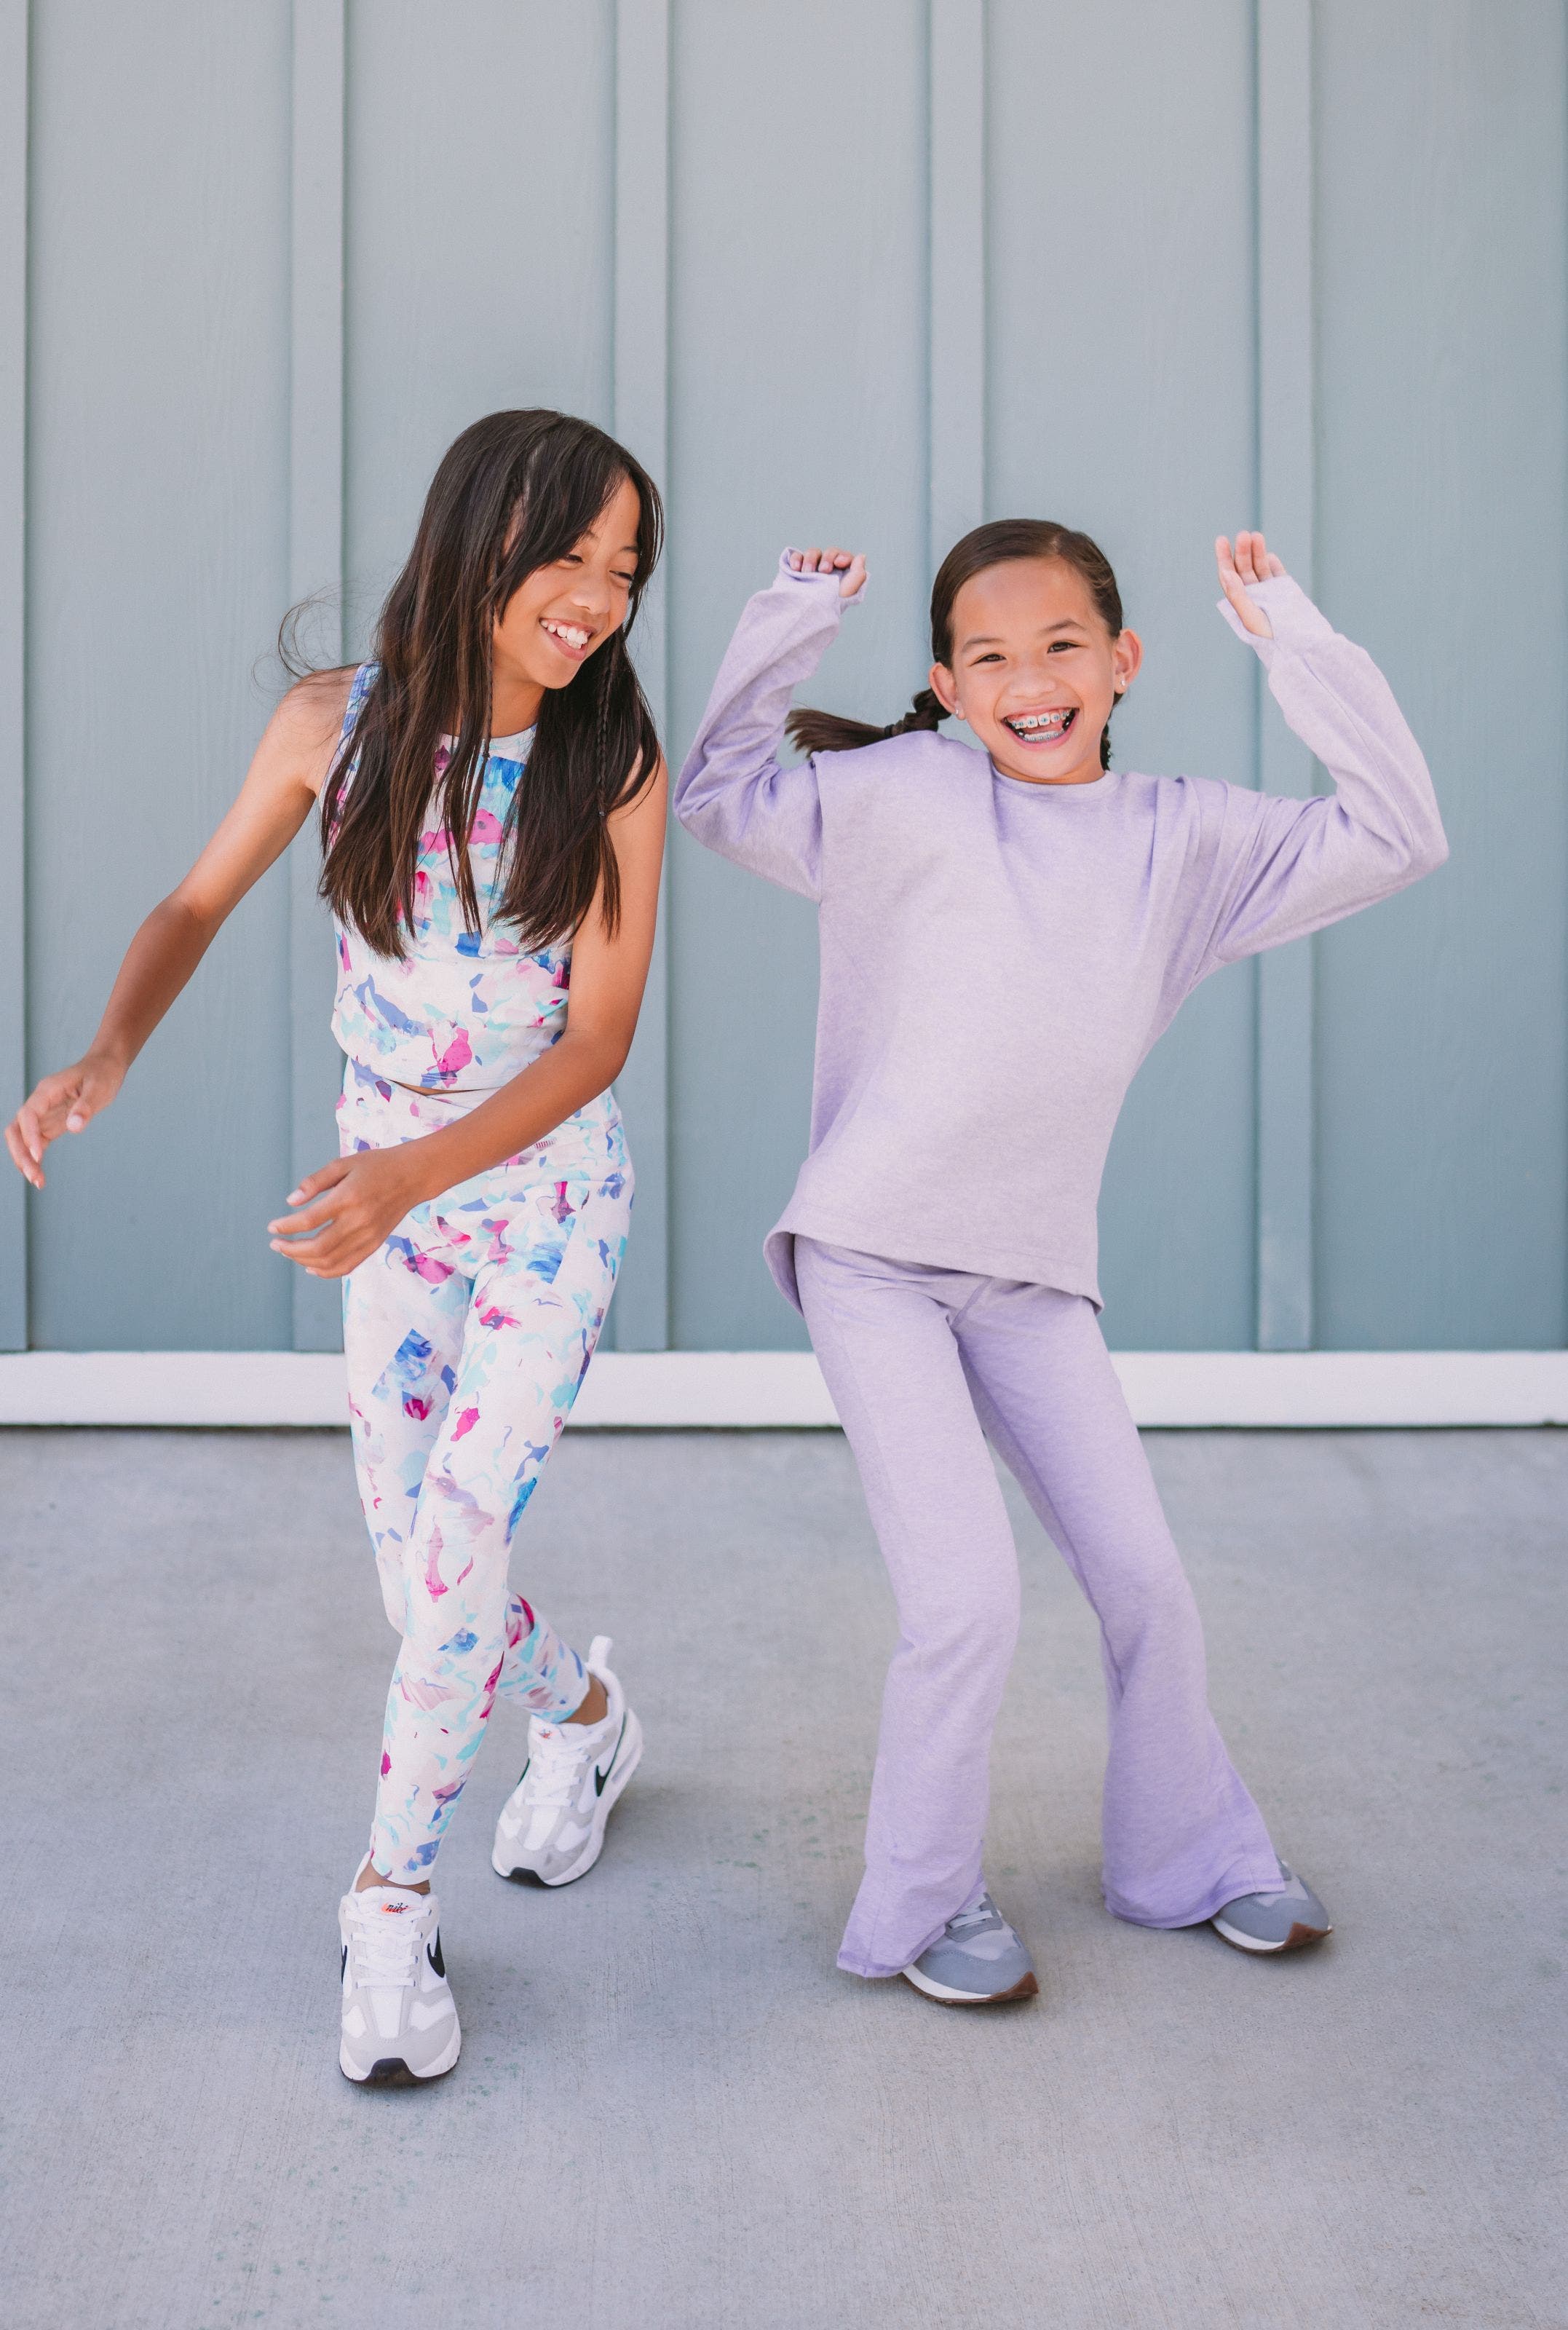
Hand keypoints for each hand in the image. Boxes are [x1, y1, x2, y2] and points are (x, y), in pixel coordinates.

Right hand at [5, 1051, 126, 1188]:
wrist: (105, 1067)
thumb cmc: (102, 1073)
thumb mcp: (99, 1088)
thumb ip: (86, 1107)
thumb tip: (74, 1127)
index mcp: (48, 1091)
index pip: (28, 1114)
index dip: (29, 1135)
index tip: (38, 1155)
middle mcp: (40, 1103)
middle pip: (16, 1129)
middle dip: (21, 1153)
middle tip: (34, 1177)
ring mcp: (43, 1114)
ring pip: (22, 1139)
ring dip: (25, 1160)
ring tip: (37, 1181)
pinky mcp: (51, 1123)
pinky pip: (35, 1142)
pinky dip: (35, 1159)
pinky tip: (39, 1175)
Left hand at [267, 1146, 424, 1278]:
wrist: (413, 1176)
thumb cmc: (376, 1165)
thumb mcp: (343, 1164)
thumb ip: (315, 1182)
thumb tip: (290, 1202)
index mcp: (349, 1197)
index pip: (310, 1220)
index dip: (286, 1226)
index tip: (272, 1227)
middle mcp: (359, 1221)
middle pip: (318, 1247)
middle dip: (291, 1249)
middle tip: (275, 1244)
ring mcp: (369, 1236)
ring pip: (330, 1261)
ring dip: (304, 1261)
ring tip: (289, 1252)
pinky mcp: (375, 1244)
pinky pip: (347, 1266)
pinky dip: (326, 1271)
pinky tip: (310, 1266)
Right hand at [788, 545, 866, 599]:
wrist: (809, 613)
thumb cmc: (831, 604)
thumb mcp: (849, 589)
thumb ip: (859, 573)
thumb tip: (861, 557)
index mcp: (840, 574)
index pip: (843, 556)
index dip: (842, 556)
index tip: (839, 563)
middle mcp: (827, 570)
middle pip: (829, 552)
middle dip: (827, 558)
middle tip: (823, 571)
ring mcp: (812, 569)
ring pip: (813, 552)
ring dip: (810, 560)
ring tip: (806, 573)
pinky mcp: (797, 570)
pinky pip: (797, 556)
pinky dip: (796, 559)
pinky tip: (796, 569)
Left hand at [1216, 531, 1286, 637]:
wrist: (1296, 644)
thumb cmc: (1268, 635)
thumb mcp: (1250, 616)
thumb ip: (1237, 594)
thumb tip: (1225, 572)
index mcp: (1239, 601)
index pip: (1229, 575)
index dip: (1224, 558)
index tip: (1221, 540)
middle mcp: (1252, 595)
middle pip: (1244, 568)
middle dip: (1243, 551)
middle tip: (1244, 535)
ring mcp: (1268, 591)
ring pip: (1260, 567)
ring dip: (1257, 552)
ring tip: (1257, 536)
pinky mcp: (1283, 591)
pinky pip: (1276, 574)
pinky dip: (1273, 564)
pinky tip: (1269, 556)